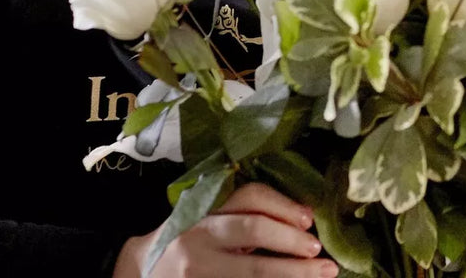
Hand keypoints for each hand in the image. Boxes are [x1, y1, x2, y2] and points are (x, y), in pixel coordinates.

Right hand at [113, 183, 338, 277]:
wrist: (143, 272)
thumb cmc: (186, 240)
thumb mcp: (205, 217)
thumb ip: (239, 214)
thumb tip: (299, 215)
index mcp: (207, 209)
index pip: (249, 196)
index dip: (283, 205)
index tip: (309, 218)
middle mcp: (202, 236)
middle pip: (254, 229)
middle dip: (291, 239)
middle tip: (319, 249)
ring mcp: (201, 270)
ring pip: (254, 270)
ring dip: (293, 273)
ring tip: (323, 273)